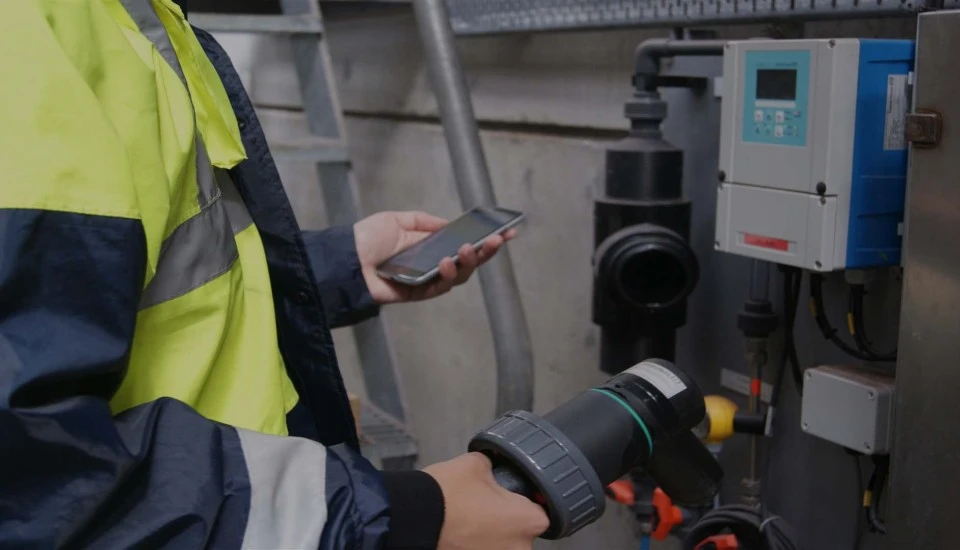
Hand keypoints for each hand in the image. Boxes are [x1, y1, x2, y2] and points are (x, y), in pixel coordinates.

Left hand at [353, 211, 515, 304]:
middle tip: (497, 241)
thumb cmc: (367, 238)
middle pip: (468, 261)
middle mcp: (432, 263)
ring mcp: (426, 279)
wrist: (346, 258)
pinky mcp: (417, 293)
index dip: (486, 239)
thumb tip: (450, 225)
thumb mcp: (399, 220)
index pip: (465, 242)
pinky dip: (447, 275)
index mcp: (431, 245)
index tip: (507, 231)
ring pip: (458, 276)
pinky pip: (439, 287)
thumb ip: (426, 222)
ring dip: (468, 263)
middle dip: (486, 251)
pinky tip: (448, 262)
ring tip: (468, 249)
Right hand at [424, 453, 548, 549]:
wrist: (412, 519)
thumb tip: (492, 469)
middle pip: (521, 534)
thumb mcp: (475, 464)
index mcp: (527, 521)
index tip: (512, 497)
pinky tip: (459, 533)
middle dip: (506, 522)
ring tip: (468, 520)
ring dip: (490, 536)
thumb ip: (493, 468)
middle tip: (485, 506)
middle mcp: (519, 549)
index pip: (541, 513)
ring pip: (500, 545)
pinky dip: (473, 544)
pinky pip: (481, 549)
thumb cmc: (447, 494)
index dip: (526, 502)